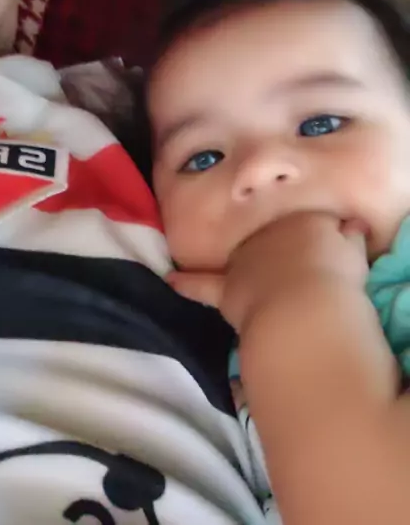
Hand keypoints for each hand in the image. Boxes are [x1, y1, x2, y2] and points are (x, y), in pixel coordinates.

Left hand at [169, 212, 367, 334]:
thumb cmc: (335, 276)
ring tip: (258, 274)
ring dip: (248, 265)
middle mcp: (268, 233)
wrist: (303, 305)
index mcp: (302, 220)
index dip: (320, 240)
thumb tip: (351, 226)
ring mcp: (244, 259)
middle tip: (300, 271)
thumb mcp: (353, 253)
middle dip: (282, 251)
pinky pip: (203, 285)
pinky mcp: (228, 289)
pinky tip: (173, 280)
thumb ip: (349, 238)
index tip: (328, 253)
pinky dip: (188, 284)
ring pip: (243, 258)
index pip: (309, 224)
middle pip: (273, 239)